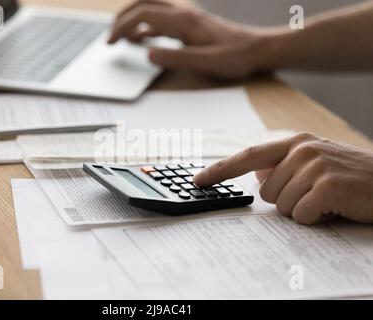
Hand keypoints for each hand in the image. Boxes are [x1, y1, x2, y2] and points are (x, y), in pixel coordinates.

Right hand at [108, 0, 279, 77]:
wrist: (257, 49)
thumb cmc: (234, 57)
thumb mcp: (205, 62)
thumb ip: (176, 58)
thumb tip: (148, 55)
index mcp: (183, 21)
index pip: (143, 15)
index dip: (122, 27)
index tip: (110, 42)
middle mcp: (183, 12)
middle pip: (143, 3)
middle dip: (122, 18)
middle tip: (110, 37)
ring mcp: (187, 15)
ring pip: (151, 6)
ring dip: (133, 18)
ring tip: (122, 37)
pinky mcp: (191, 22)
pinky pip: (161, 17)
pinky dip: (146, 24)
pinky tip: (144, 38)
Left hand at [194, 133, 372, 224]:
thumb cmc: (352, 175)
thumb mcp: (316, 161)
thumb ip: (283, 164)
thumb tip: (255, 173)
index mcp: (295, 142)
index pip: (247, 156)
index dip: (220, 170)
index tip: (199, 181)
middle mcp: (302, 149)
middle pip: (265, 192)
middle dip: (286, 200)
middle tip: (315, 194)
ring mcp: (315, 166)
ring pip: (281, 206)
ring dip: (302, 210)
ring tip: (326, 199)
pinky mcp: (327, 186)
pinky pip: (300, 215)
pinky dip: (315, 218)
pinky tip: (333, 207)